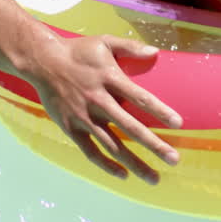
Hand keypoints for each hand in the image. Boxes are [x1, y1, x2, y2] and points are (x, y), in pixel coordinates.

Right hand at [31, 34, 181, 182]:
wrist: (42, 62)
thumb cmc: (77, 51)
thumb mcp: (104, 42)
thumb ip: (130, 47)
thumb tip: (155, 51)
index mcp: (110, 79)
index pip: (140, 98)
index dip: (159, 111)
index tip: (178, 124)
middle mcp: (98, 100)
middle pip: (130, 127)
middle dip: (154, 145)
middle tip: (174, 159)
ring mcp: (84, 117)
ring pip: (113, 146)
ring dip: (134, 163)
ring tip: (154, 178)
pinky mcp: (71, 128)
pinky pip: (91, 151)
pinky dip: (106, 165)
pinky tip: (124, 175)